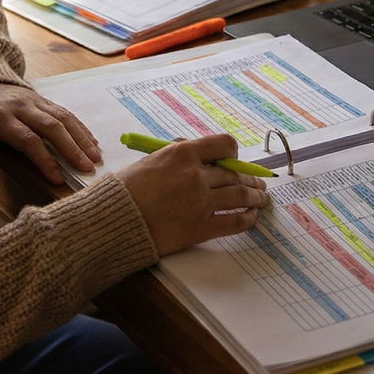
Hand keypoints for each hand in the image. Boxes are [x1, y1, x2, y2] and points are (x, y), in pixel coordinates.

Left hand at [0, 82, 101, 208]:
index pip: (27, 140)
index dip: (44, 159)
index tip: (58, 178)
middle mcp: (20, 107)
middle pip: (52, 126)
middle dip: (72, 148)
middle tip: (88, 168)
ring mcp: (34, 101)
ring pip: (63, 117)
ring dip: (82, 137)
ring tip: (96, 157)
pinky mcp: (42, 99)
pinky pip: (65, 111)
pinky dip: (80, 127)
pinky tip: (92, 142)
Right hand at [118, 134, 271, 255]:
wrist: (113, 221)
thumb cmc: (125, 190)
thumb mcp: (149, 160)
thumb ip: (176, 155)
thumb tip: (197, 152)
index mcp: (182, 153)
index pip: (224, 145)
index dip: (233, 154)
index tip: (235, 162)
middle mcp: (196, 175)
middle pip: (235, 174)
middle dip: (250, 180)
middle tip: (257, 184)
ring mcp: (200, 202)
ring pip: (241, 196)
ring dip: (255, 197)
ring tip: (261, 200)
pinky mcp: (200, 228)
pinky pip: (235, 222)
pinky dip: (248, 219)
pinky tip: (251, 218)